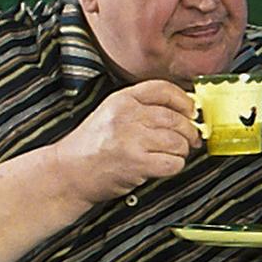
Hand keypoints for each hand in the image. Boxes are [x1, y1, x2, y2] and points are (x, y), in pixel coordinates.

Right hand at [51, 81, 202, 203]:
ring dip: (182, 151)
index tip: (192, 111)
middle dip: (188, 131)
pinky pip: (173, 163)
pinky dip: (175, 166)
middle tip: (190, 139)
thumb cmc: (92, 146)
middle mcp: (126, 116)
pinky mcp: (137, 162)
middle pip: (176, 118)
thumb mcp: (112, 115)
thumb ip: (142, 109)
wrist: (69, 172)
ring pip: (178, 141)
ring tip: (173, 154)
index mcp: (121, 100)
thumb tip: (183, 112)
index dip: (184, 100)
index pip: (163, 89)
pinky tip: (164, 166)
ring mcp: (131, 139)